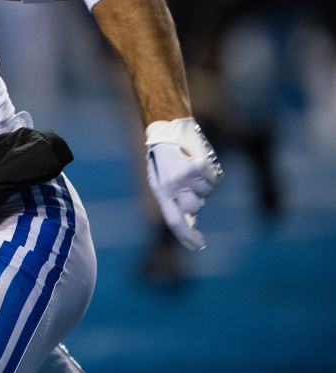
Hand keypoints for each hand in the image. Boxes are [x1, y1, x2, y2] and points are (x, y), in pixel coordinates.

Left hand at [145, 117, 223, 250]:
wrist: (168, 128)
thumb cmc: (162, 156)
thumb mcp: (159, 178)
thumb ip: (172, 198)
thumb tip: (190, 218)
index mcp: (161, 190)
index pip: (175, 221)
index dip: (187, 237)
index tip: (199, 245)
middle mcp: (176, 186)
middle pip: (196, 208)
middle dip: (196, 201)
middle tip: (187, 184)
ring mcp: (190, 177)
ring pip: (207, 193)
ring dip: (202, 185)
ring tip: (188, 167)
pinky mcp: (203, 167)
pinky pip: (215, 180)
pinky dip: (210, 175)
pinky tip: (198, 162)